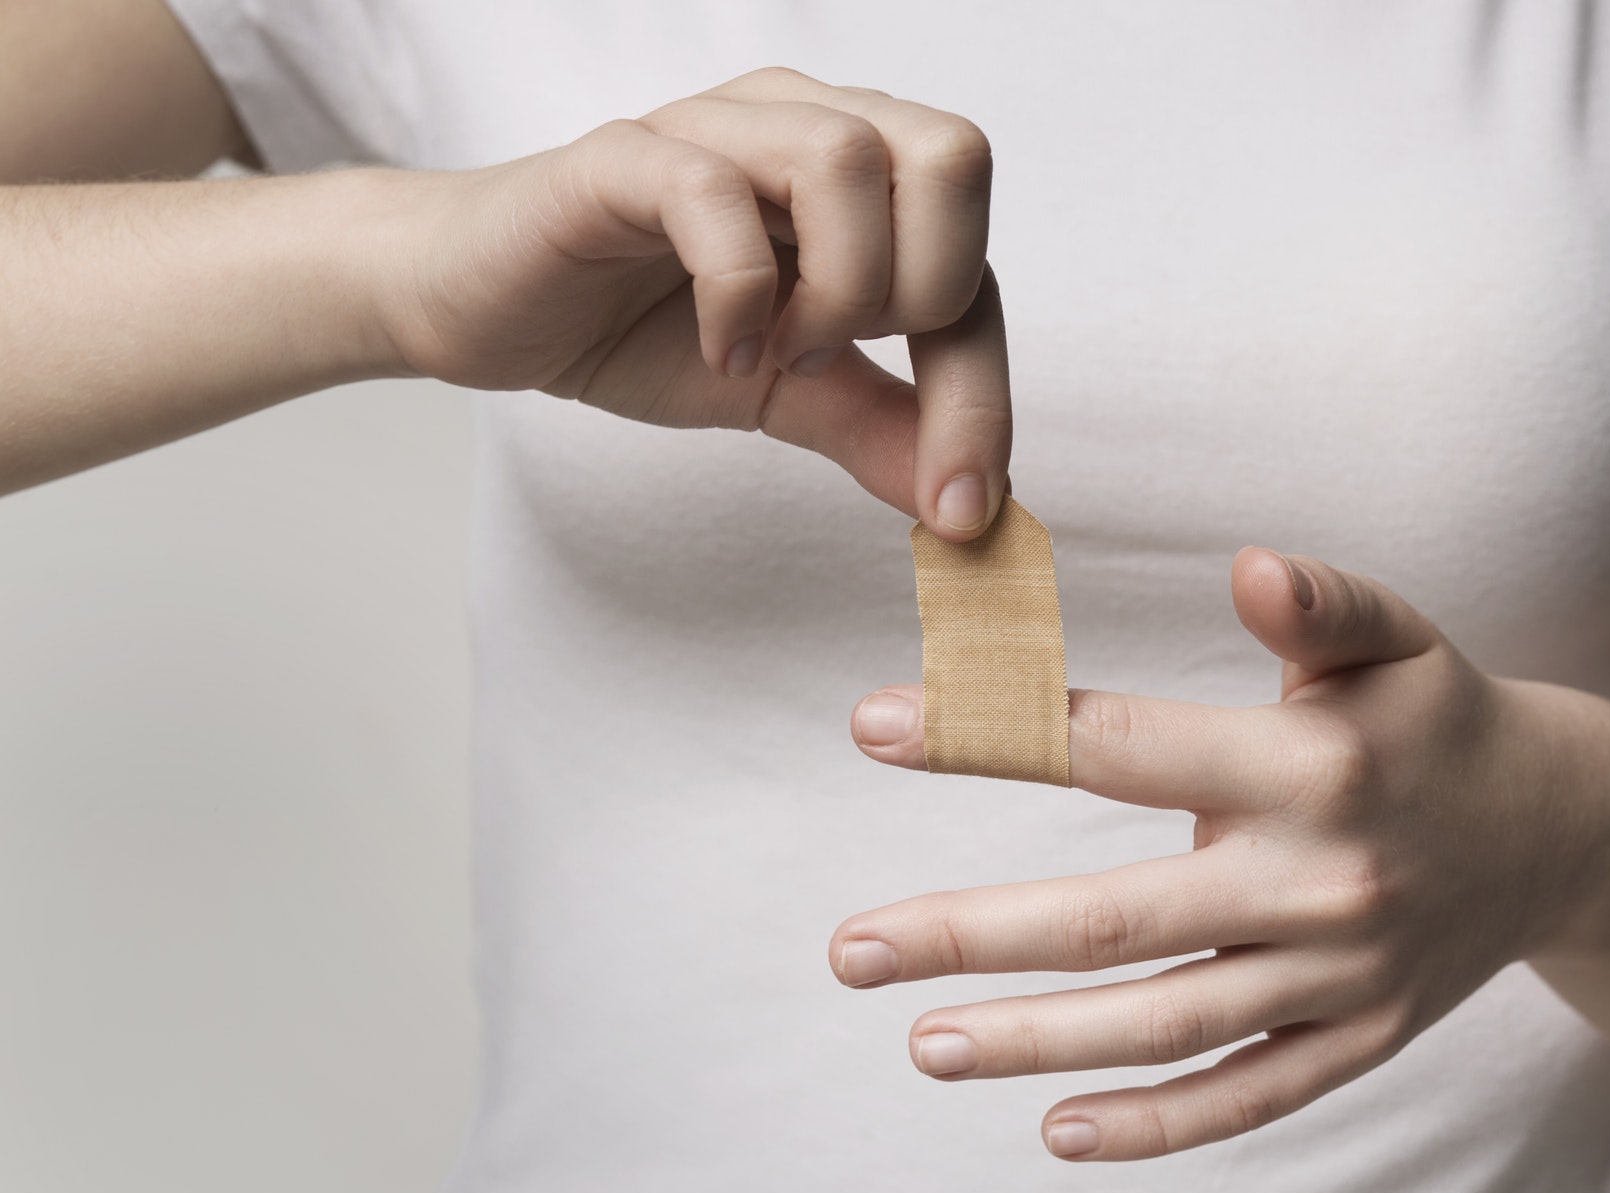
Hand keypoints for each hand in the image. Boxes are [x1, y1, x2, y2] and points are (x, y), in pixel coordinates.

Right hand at [376, 67, 1006, 537]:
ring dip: (835, 288)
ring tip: (775, 353)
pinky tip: (719, 350)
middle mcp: (803, 125)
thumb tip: (972, 505)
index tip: (960, 504)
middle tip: (842, 363)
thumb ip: (880, 428)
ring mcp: (715, 130)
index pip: (976, 263)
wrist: (483, 309)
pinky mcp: (624, 156)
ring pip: (846, 157)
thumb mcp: (788, 394)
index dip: (981, 392)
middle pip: (954, 156)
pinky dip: (737, 295)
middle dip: (926, 293)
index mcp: (861, 181)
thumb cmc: (639, 326)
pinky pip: (714, 195)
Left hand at [832, 548, 1609, 1158]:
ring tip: (920, 1043)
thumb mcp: (1396, 636)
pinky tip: (1056, 1128)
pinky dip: (1154, 1123)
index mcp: (1314, 767)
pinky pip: (1247, 1097)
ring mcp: (1341, 976)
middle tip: (852, 949)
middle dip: (971, 934)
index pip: (1125, 748)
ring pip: (1166, 1023)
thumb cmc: (1439, 716)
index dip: (994, 733)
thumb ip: (1319, 599)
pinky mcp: (1358, 1040)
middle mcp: (1322, 880)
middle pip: (1118, 919)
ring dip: (1034, 1042)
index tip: (876, 727)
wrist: (1567, 830)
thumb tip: (1247, 565)